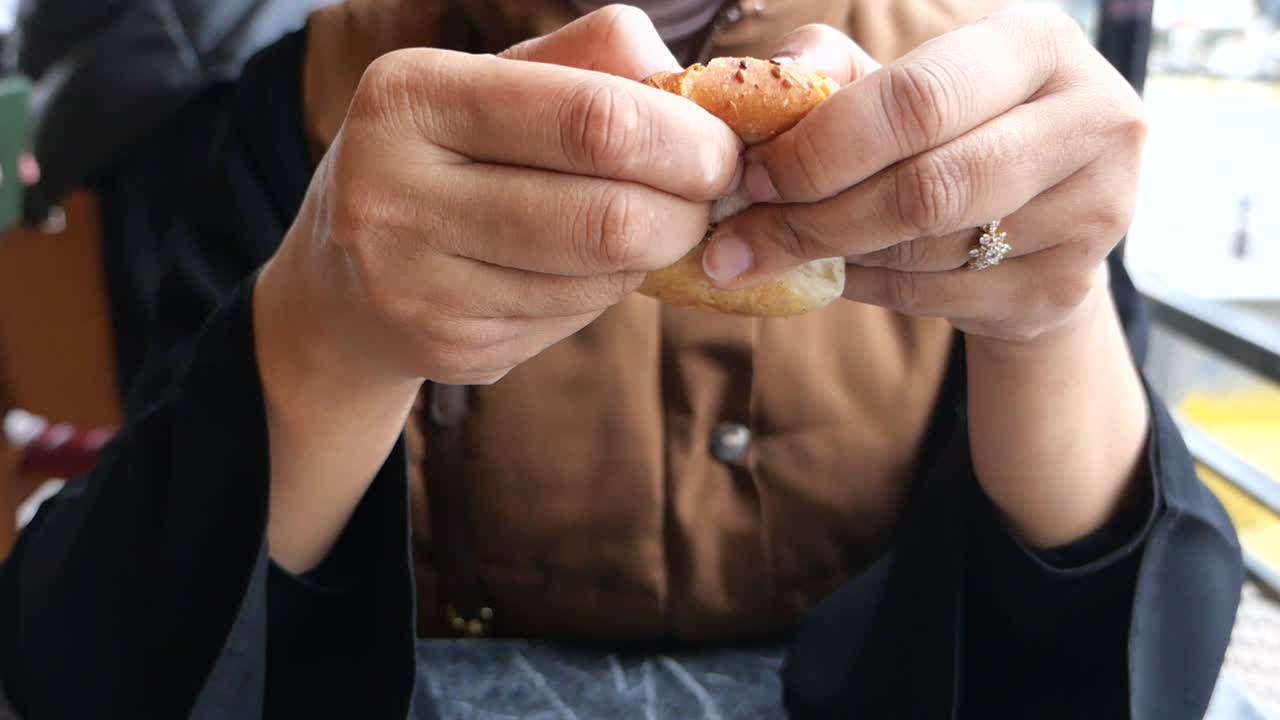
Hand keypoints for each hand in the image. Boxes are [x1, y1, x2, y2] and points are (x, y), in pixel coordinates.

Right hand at [265, 5, 740, 388]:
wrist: (344, 278)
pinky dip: (605, 293)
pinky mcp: (447, 348)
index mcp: (413, 95)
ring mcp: (416, 283)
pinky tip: (581, 268)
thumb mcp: (497, 81)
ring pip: (600, 278)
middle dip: (687, 213)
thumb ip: (596, 60)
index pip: (591, 120)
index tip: (722, 152)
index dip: (685, 142)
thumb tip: (702, 85)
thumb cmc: (448, 155)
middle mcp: (396, 190)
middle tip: (707, 201)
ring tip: (637, 226)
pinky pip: (575, 320)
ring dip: (648, 255)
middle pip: (607, 217)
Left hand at [705, 8, 1147, 343]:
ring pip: (926, 250)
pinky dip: (871, 287)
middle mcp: (1090, 119)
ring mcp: (1094, 209)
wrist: (1048, 215)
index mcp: (1038, 43)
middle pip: (925, 187)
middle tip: (745, 238)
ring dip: (835, 256)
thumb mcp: (903, 84)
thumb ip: (833, 73)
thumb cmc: (958, 131)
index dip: (822, 147)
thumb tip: (768, 86)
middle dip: (815, 217)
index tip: (757, 177)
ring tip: (788, 247)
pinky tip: (844, 270)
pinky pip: (939, 296)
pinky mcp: (1069, 285)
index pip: (917, 101)